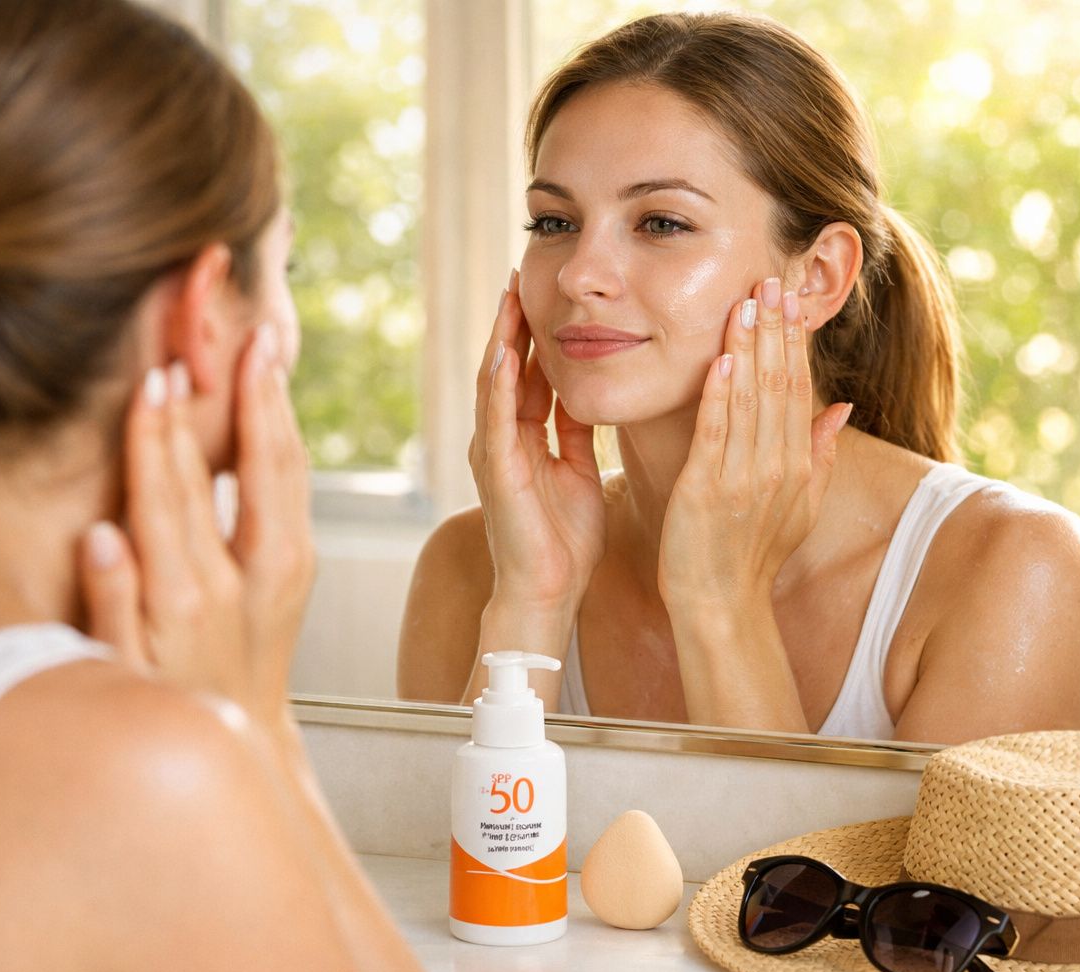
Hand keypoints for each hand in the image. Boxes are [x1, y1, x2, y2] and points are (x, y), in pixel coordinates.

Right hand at [79, 326, 315, 725]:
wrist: (243, 734)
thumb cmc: (163, 698)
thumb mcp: (117, 668)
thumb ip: (107, 602)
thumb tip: (100, 536)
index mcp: (185, 599)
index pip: (165, 498)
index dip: (158, 436)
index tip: (152, 381)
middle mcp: (243, 579)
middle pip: (228, 473)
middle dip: (217, 403)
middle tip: (210, 341)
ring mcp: (282, 570)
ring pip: (279, 470)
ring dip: (269, 406)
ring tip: (262, 348)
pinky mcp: (300, 562)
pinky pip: (295, 484)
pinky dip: (286, 433)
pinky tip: (277, 394)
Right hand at [470, 270, 606, 614]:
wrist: (548, 593)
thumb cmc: (564, 541)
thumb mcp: (578, 470)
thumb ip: (575, 432)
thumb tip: (585, 392)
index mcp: (524, 438)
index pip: (527, 372)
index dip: (534, 331)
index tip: (545, 289)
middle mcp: (501, 439)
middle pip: (505, 367)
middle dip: (512, 320)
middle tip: (521, 270)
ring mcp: (494, 453)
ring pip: (494, 383)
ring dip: (500, 338)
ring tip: (509, 294)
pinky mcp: (496, 472)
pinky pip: (495, 419)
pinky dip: (497, 384)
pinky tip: (504, 351)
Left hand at [658, 278, 850, 614]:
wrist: (722, 602)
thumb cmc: (754, 555)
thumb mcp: (801, 504)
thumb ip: (820, 452)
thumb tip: (843, 405)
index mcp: (797, 465)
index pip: (798, 388)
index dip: (793, 340)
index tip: (788, 298)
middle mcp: (776, 466)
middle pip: (779, 385)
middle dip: (775, 330)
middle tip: (769, 279)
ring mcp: (742, 478)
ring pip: (750, 400)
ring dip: (747, 348)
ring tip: (746, 302)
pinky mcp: (706, 489)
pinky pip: (716, 432)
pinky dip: (720, 394)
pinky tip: (721, 358)